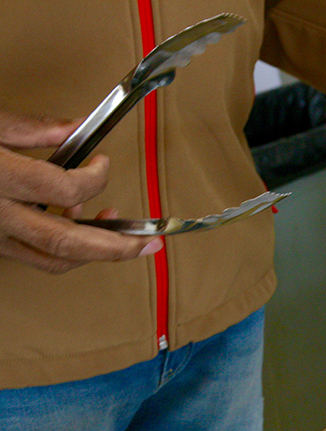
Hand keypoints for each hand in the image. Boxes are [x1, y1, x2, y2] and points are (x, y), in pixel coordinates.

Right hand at [0, 111, 160, 273]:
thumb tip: (75, 128)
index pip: (64, 186)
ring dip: (93, 251)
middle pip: (68, 244)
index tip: (104, 163)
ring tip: (116, 230)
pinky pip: (33, 255)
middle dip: (118, 247)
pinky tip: (72, 222)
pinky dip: (62, 248)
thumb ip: (27, 128)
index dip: (95, 177)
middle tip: (152, 244)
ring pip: (53, 260)